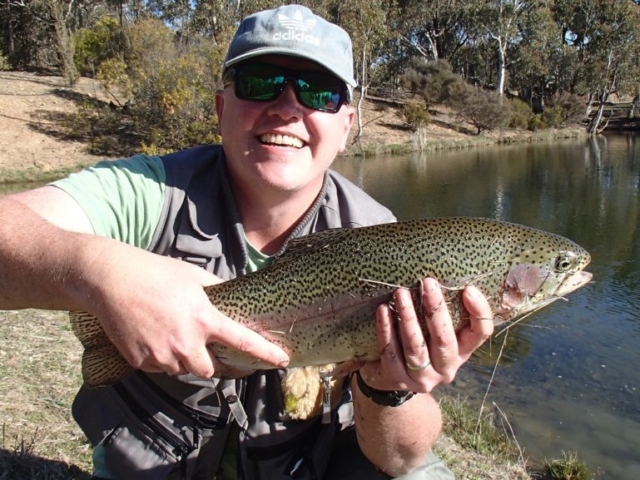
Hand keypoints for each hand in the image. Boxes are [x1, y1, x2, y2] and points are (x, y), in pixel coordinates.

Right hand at [76, 239, 289, 377]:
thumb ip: (216, 291)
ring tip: (169, 331)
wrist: (112, 280)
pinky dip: (159, 357)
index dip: (265, 352)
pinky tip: (151, 334)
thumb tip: (232, 297)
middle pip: (208, 369)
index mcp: (204, 319)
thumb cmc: (156, 273)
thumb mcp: (193, 277)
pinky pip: (158, 367)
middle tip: (199, 343)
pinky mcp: (140, 361)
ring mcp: (162, 354)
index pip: (242, 341)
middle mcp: (186, 342)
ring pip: (182, 369)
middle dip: (208, 360)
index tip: (282, 360)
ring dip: (182, 358)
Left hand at [359, 277, 492, 392]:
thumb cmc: (418, 342)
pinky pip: (391, 353)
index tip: (469, 289)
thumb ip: (441, 311)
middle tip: (427, 283)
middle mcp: (446, 367)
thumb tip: (438, 277)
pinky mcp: (398, 380)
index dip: (478, 313)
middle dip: (435, 309)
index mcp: (462, 351)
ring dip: (408, 318)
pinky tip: (383, 310)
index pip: (481, 333)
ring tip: (401, 293)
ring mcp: (423, 377)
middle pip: (444, 340)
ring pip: (415, 347)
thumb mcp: (435, 331)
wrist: (389, 377)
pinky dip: (386, 330)